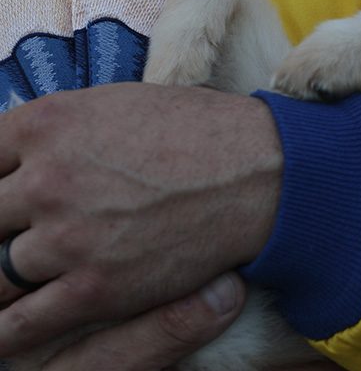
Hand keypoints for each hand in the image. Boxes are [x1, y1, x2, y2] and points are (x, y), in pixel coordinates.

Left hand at [0, 83, 282, 356]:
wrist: (260, 171)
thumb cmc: (198, 128)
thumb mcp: (114, 103)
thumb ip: (55, 128)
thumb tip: (18, 151)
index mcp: (45, 124)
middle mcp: (45, 180)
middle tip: (3, 241)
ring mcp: (67, 237)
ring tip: (2, 283)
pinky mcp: (96, 287)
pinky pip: (22, 324)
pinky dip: (4, 332)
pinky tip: (2, 329)